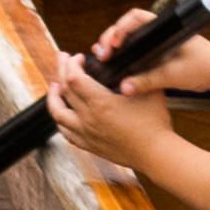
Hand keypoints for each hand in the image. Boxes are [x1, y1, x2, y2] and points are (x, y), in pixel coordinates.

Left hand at [50, 49, 184, 181]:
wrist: (156, 154)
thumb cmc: (155, 123)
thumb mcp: (149, 90)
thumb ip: (138, 72)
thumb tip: (132, 55)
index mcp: (101, 102)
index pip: (73, 77)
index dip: (72, 63)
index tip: (80, 57)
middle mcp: (88, 118)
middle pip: (64, 90)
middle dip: (61, 70)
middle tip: (62, 59)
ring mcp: (86, 133)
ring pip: (57, 113)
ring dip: (53, 97)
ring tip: (55, 87)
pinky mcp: (89, 145)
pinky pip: (66, 132)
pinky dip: (61, 119)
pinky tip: (64, 113)